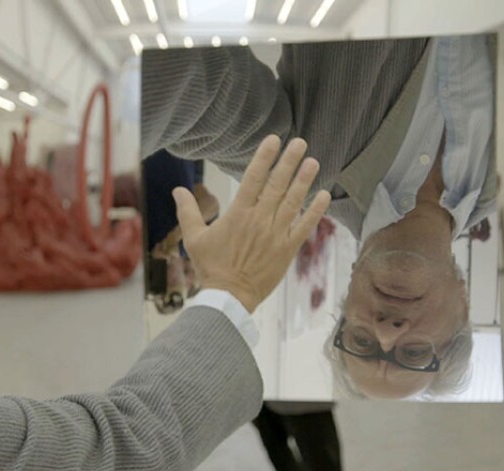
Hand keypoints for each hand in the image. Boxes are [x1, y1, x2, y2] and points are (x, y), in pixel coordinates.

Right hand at [172, 135, 330, 311]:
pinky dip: (315, 211)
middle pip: (277, 185)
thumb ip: (187, 211)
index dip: (264, 157)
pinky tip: (324, 195)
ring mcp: (275, 234)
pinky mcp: (287, 250)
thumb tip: (178, 189)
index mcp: (237, 214)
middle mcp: (259, 220)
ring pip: (293, 202)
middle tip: (300, 143)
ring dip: (304, 181)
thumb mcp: (193, 238)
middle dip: (289, 162)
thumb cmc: (210, 267)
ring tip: (313, 162)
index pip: (253, 178)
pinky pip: (304, 226)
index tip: (274, 140)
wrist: (228, 297)